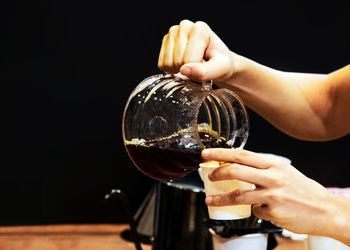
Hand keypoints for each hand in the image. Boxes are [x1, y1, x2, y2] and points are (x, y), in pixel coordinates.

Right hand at [158, 20, 234, 81]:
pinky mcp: (165, 41)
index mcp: (200, 29)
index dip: (197, 68)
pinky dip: (171, 69)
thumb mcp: (220, 69)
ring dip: (179, 69)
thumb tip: (184, 70)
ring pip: (168, 63)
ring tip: (191, 62)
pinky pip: (162, 64)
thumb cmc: (220, 63)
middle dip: (188, 68)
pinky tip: (182, 62)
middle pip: (178, 61)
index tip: (206, 63)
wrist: (217, 61)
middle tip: (199, 64)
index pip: (189, 59)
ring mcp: (173, 33)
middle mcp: (185, 26)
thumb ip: (204, 71)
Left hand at [201, 148, 337, 235]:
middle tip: (209, 175)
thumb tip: (238, 166)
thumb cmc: (303, 189)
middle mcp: (273, 177)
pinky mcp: (273, 212)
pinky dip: (257, 210)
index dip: (221, 153)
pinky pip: (256, 210)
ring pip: (239, 195)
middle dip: (217, 172)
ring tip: (211, 200)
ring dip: (221, 198)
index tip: (207, 153)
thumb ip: (263, 168)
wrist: (325, 210)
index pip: (242, 154)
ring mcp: (272, 195)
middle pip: (236, 171)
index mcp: (274, 164)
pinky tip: (268, 209)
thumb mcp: (285, 171)